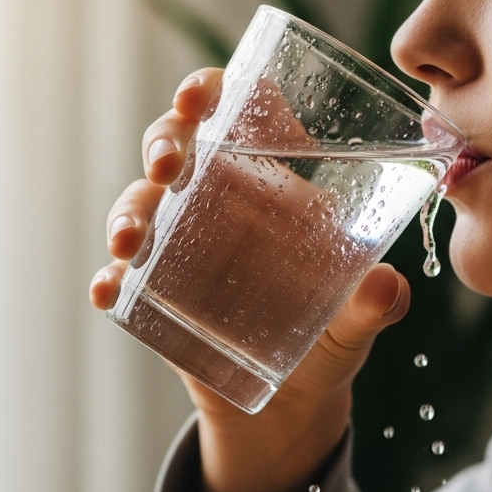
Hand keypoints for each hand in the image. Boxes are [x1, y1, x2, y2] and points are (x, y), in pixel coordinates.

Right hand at [89, 68, 410, 491]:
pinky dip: (109, 280)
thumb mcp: (358, 320)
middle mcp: (223, 203)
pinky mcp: (159, 294)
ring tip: (129, 244)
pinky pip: (124, 277)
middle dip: (163, 142)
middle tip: (166, 166)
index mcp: (275, 184)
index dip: (213, 89)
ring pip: (141, 204)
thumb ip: (375, 304)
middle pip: (180, 145)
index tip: (197, 96)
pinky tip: (107, 291)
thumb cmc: (331, 337)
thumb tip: (384, 286)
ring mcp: (183, 246)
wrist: (294, 401)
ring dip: (127, 213)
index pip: (242, 111)